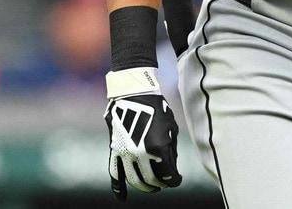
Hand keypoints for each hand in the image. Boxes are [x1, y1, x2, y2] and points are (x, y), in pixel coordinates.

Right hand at [105, 67, 181, 199]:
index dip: (175, 181)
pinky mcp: (114, 150)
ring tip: (151, 186)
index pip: (169, 176)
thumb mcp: (171, 129)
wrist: (133, 92)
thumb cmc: (157, 108)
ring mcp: (126, 153)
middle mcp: (141, 154)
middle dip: (161, 184)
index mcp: (158, 149)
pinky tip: (122, 198)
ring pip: (135, 180)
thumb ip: (171, 151)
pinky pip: (114, 173)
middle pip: (152, 180)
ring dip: (144, 187)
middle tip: (164, 182)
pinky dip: (118, 188)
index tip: (177, 179)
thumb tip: (170, 168)